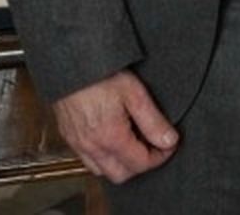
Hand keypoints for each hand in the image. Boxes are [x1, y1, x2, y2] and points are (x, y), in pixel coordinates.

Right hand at [51, 69, 177, 182]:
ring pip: (102, 170)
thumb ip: (153, 122)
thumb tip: (169, 141)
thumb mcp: (135, 94)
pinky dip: (104, 158)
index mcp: (110, 137)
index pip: (140, 164)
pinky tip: (114, 140)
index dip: (160, 157)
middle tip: (155, 146)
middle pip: (121, 175)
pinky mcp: (69, 137)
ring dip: (121, 164)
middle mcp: (91, 146)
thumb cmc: (101, 75)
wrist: (72, 65)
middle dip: (141, 165)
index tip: (169, 144)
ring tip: (135, 143)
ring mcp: (78, 144)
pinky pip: (87, 160)